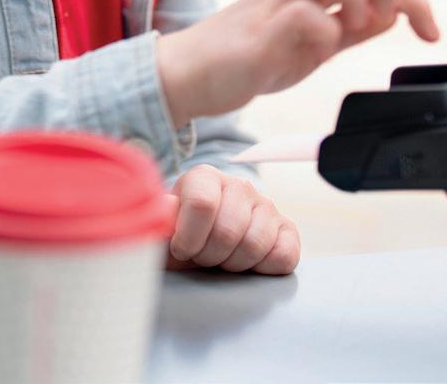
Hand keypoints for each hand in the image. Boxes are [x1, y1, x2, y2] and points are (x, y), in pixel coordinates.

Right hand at [157, 0, 437, 127]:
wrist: (186, 78)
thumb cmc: (248, 57)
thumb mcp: (312, 42)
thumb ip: (350, 27)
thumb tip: (392, 14)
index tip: (430, 32)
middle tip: (392, 18)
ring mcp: (273, 5)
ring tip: (356, 29)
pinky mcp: (256, 36)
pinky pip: (297, 15)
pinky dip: (323, 31)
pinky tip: (321, 52)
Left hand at [164, 165, 300, 274]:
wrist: (202, 244)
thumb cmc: (179, 238)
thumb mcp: (161, 230)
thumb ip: (160, 219)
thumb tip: (169, 206)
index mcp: (204, 178)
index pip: (202, 205)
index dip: (188, 239)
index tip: (181, 250)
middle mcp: (239, 185)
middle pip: (228, 231)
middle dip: (209, 256)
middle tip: (202, 257)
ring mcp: (266, 205)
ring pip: (254, 245)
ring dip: (233, 264)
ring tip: (222, 258)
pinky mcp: (287, 228)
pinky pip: (283, 256)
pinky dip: (263, 269)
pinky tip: (247, 263)